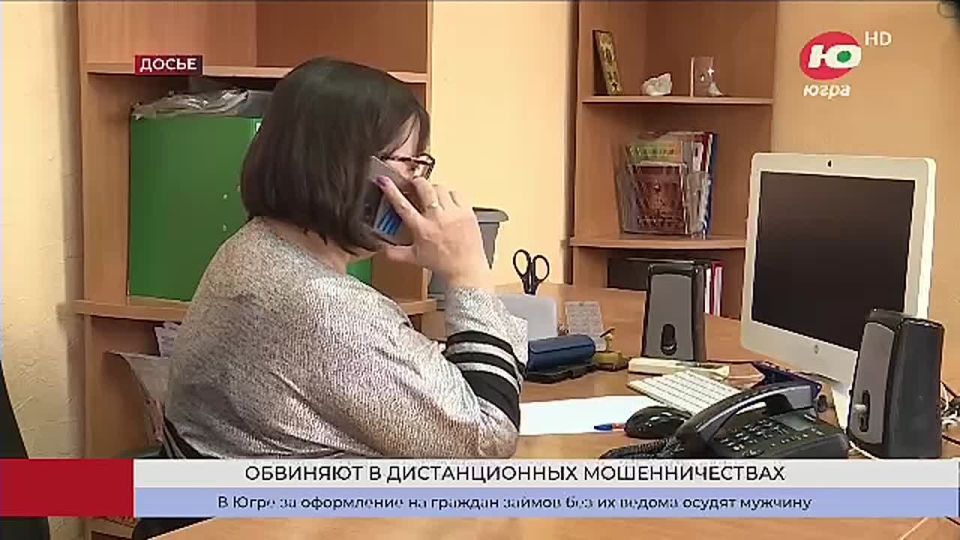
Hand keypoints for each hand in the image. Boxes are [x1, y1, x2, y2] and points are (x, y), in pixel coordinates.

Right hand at [376, 175, 491, 290]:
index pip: (402, 205)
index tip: (384, 180)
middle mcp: (436, 218)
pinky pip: (457, 193)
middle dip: (417, 182)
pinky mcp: (467, 212)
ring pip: (440, 187)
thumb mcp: (415, 258)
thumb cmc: (442, 264)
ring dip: (434, 188)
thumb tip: (382, 250)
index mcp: (421, 228)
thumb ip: (395, 253)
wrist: (465, 269)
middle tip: (415, 184)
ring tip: (432, 194)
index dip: (391, 190)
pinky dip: (451, 194)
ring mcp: (453, 213)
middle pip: (424, 188)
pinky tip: (448, 201)